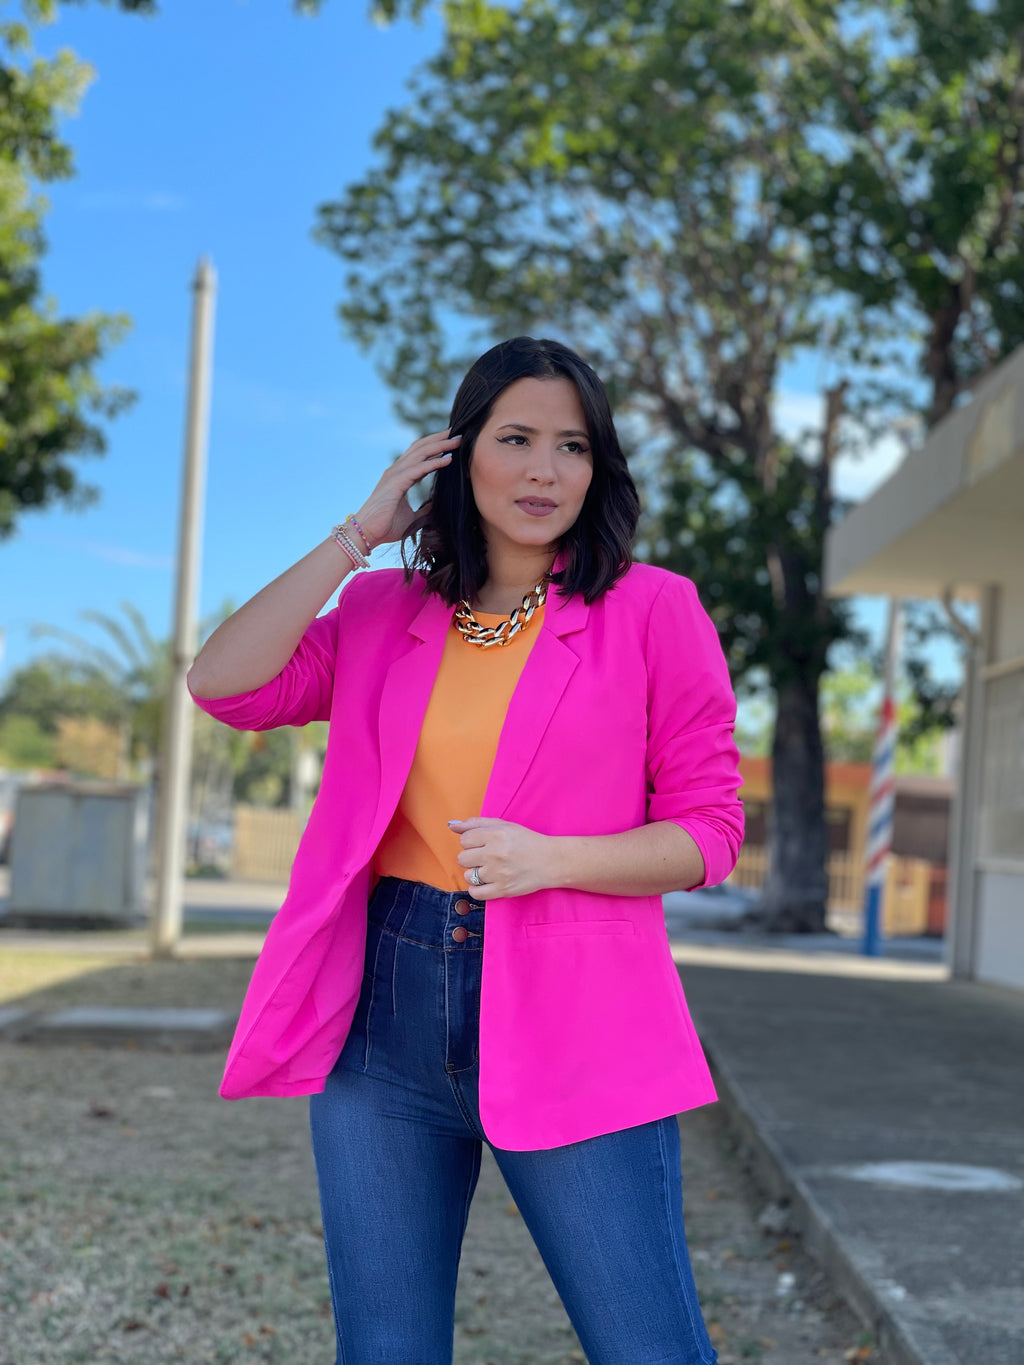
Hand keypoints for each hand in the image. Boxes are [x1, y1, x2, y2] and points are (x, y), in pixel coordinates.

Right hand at [356, 427, 462, 547]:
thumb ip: (425, 510)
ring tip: (457, 440)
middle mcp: (397, 471)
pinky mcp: (396, 483)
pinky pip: (419, 468)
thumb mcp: (412, 517)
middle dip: (440, 439)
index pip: (420, 455)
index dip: (436, 447)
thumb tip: (437, 506)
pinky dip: (434, 462)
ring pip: (420, 453)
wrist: (367, 534)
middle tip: (458, 432)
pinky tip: (448, 459)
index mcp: (400, 476)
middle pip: (421, 447)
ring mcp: (395, 474)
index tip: (453, 443)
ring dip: (440, 445)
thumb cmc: (385, 526)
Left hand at [447, 817, 555, 898]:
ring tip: (489, 870)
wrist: (550, 861)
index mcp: (496, 835)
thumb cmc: (525, 841)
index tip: (482, 844)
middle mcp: (495, 853)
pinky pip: (475, 893)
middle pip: (462, 858)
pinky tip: (487, 882)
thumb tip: (451, 825)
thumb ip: (475, 823)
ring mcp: (498, 873)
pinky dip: (477, 889)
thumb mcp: (503, 825)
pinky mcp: (503, 890)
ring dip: (475, 874)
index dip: (471, 842)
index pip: (464, 839)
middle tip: (486, 857)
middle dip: (472, 858)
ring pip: (468, 876)